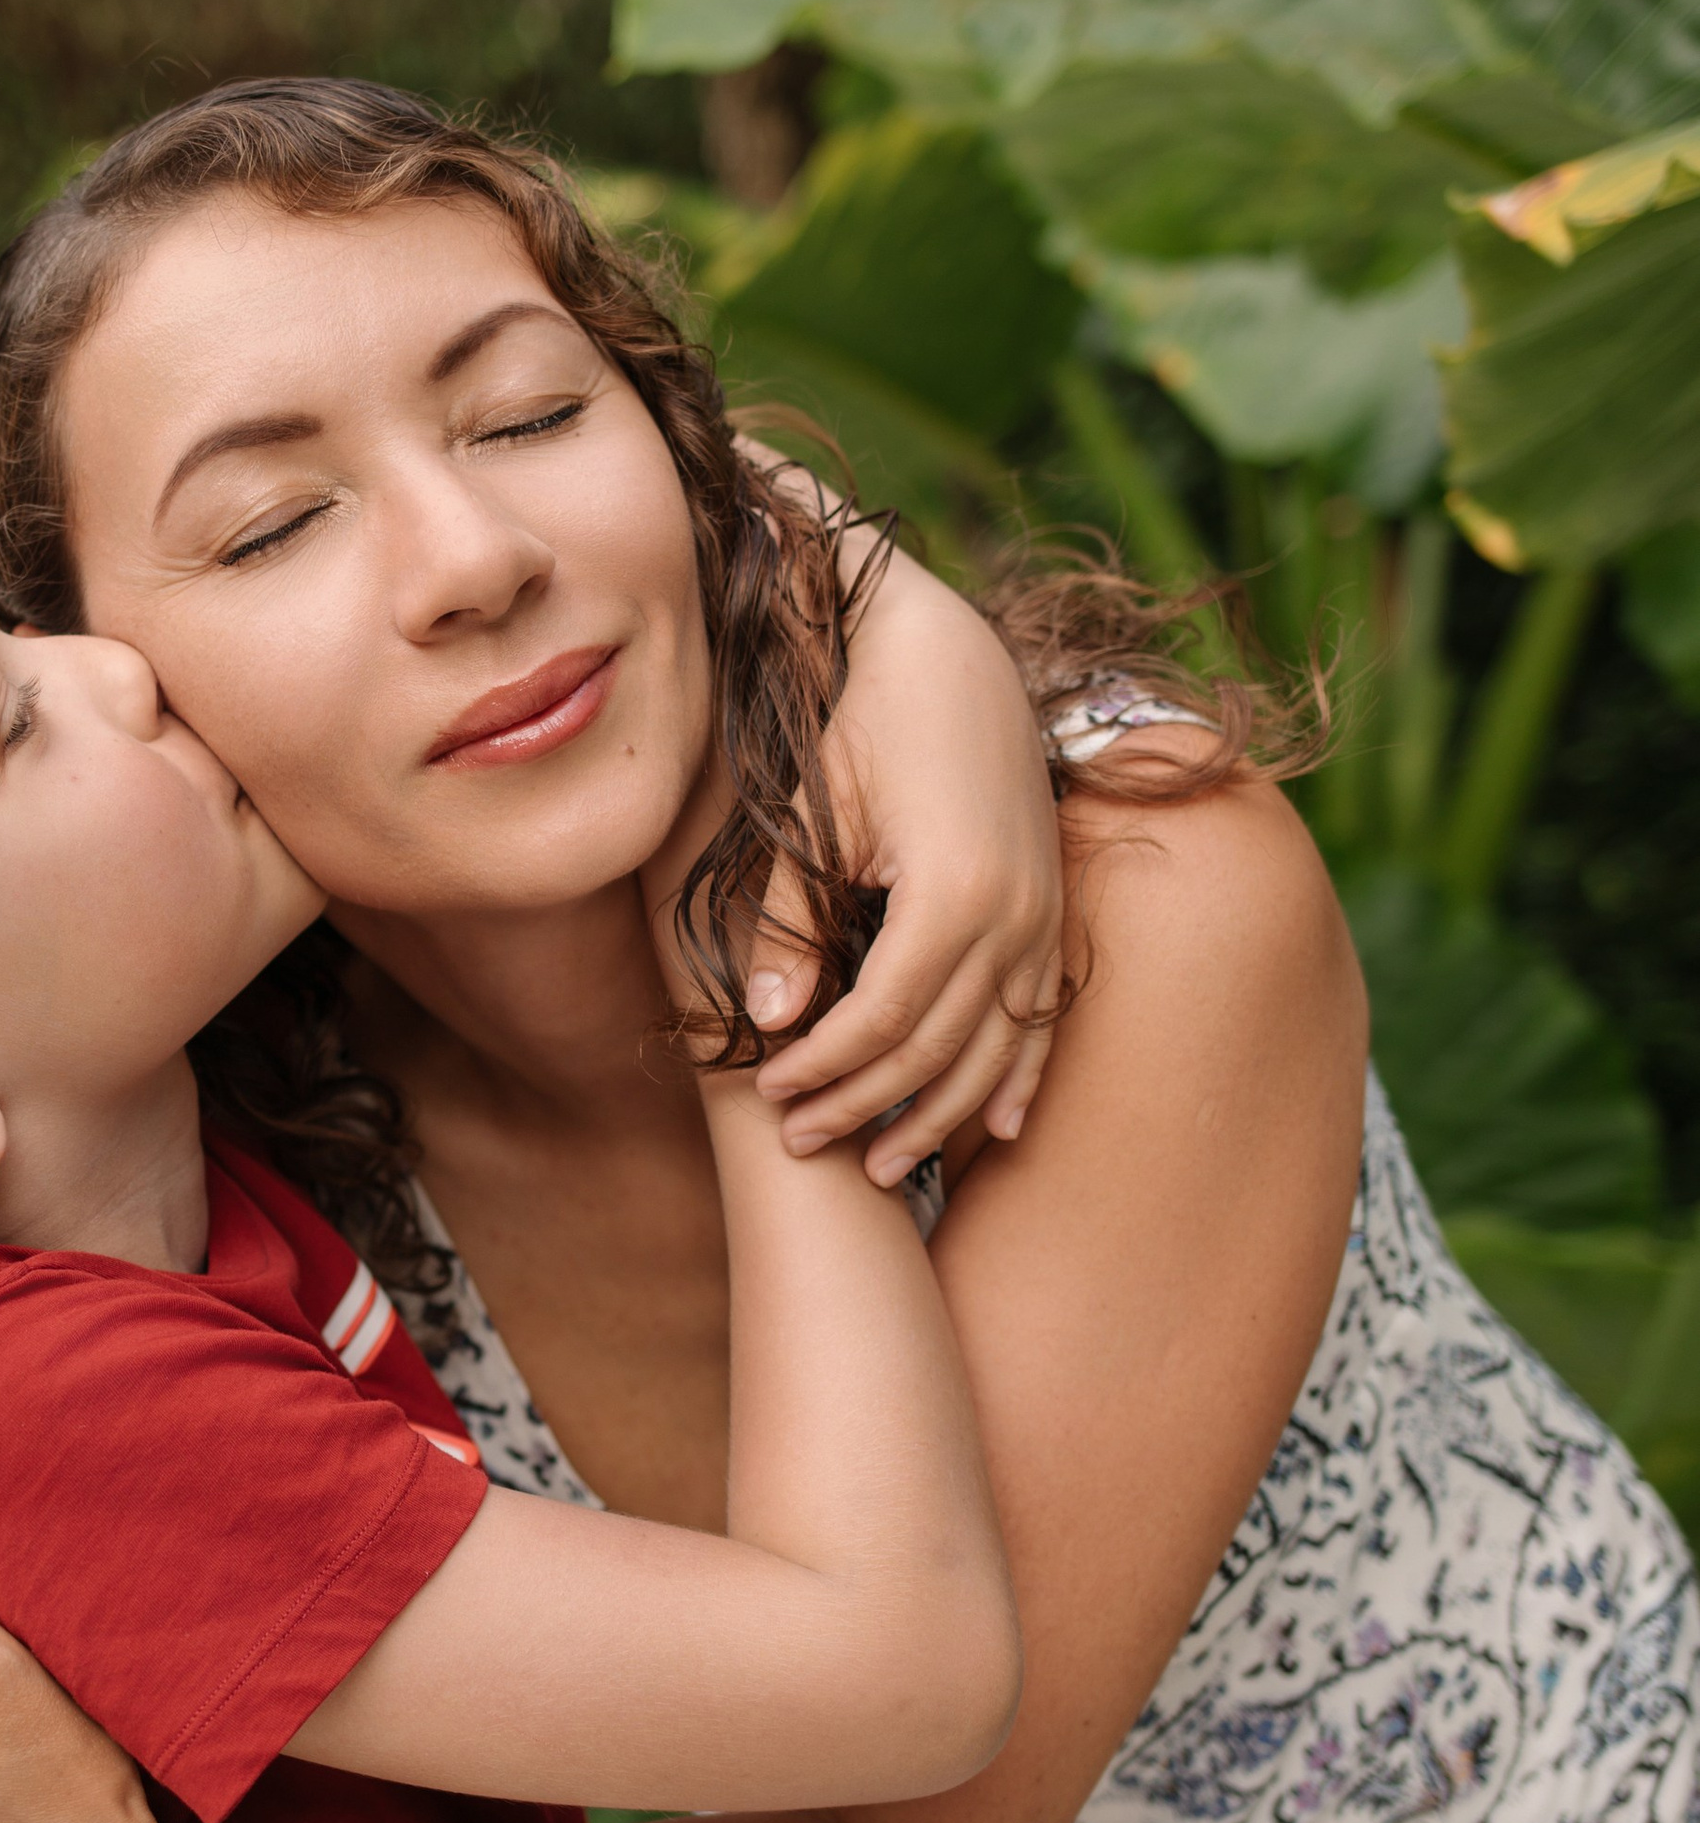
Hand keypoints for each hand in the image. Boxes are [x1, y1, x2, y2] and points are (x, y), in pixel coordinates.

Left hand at [746, 539, 1063, 1178]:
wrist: (952, 656)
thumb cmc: (864, 725)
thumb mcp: (814, 815)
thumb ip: (792, 920)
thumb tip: (770, 1020)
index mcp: (952, 891)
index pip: (881, 1019)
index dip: (822, 1066)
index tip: (768, 1089)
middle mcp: (1014, 914)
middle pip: (935, 1047)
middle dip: (864, 1104)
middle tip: (801, 1141)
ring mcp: (1044, 916)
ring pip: (995, 1049)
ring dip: (937, 1114)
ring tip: (879, 1165)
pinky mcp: (1054, 910)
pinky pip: (1042, 1019)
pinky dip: (1019, 1077)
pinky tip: (999, 1129)